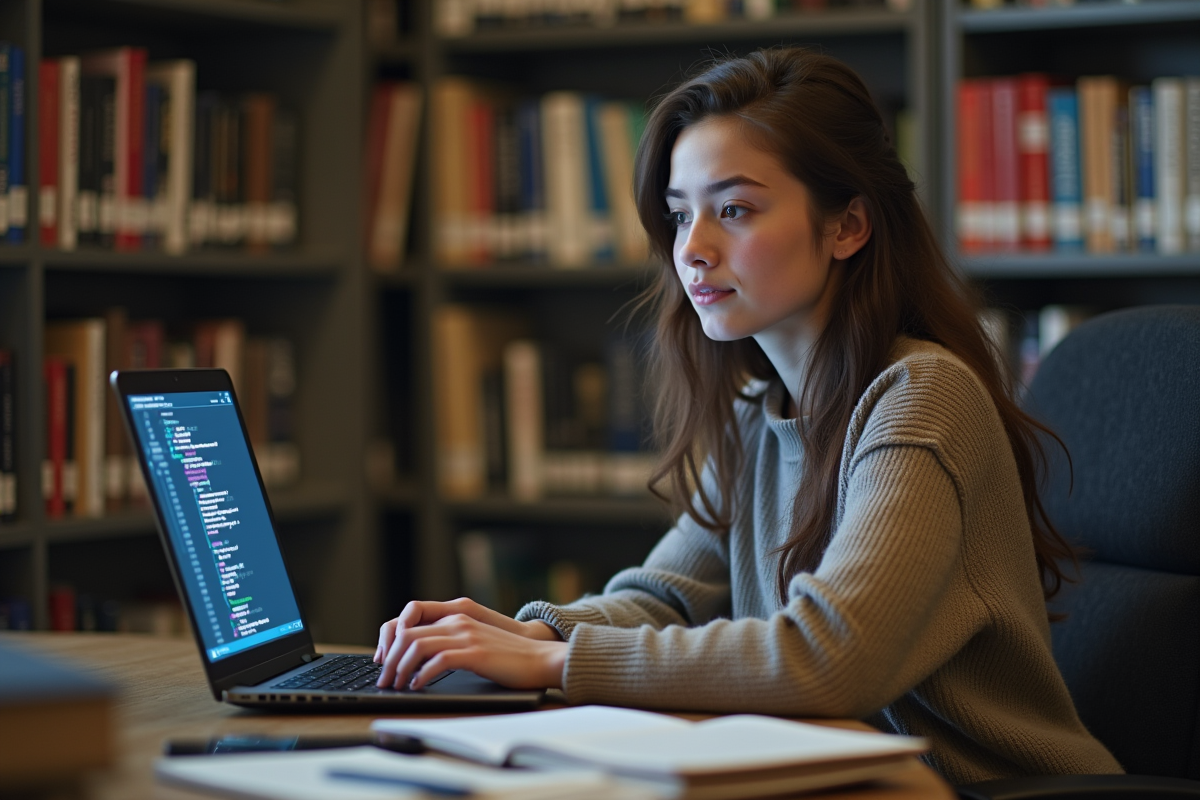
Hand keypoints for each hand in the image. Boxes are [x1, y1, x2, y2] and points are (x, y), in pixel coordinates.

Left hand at [375, 611, 567, 689]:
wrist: (540, 658)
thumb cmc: (508, 657)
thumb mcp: (474, 641)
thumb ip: (451, 642)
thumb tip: (419, 660)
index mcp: (456, 615)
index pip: (409, 621)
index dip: (390, 640)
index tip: (384, 661)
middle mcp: (458, 621)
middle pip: (407, 634)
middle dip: (389, 659)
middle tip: (385, 679)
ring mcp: (467, 635)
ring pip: (417, 645)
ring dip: (400, 667)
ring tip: (397, 685)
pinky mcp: (475, 653)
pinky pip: (438, 661)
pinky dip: (421, 675)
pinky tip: (418, 686)